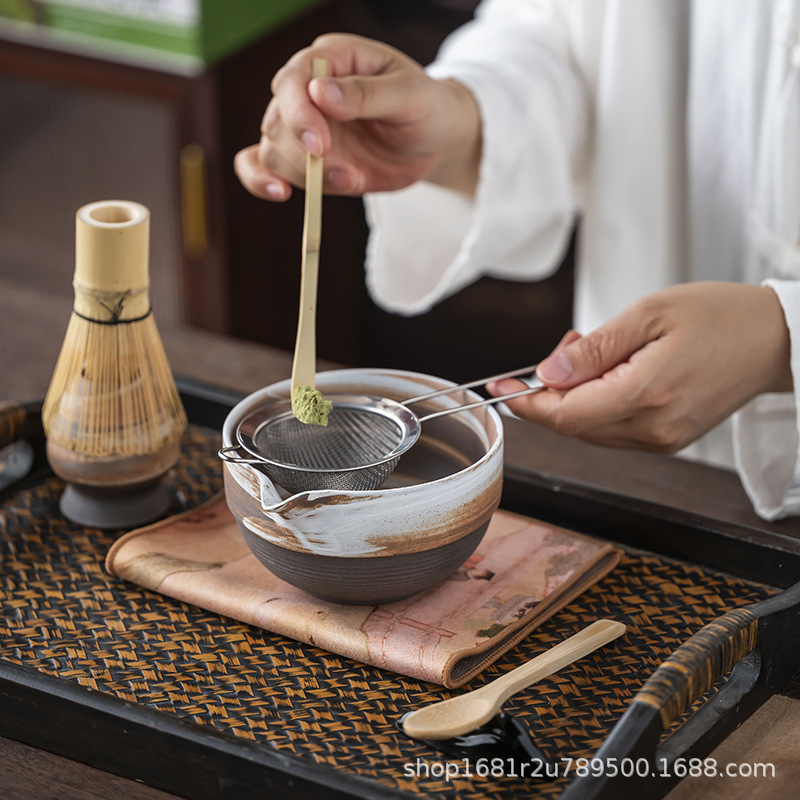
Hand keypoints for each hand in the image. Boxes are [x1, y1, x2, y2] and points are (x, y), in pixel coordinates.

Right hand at [234, 33, 481, 201]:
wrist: (433, 140)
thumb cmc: (425, 108)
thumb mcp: (409, 95)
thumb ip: (367, 93)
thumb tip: (320, 92)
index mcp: (333, 59)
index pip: (294, 79)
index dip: (299, 114)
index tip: (320, 147)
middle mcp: (309, 90)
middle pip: (277, 120)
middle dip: (304, 155)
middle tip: (345, 174)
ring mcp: (302, 126)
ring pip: (274, 150)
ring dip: (304, 176)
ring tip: (350, 182)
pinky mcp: (303, 158)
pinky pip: (262, 165)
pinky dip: (260, 180)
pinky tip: (278, 192)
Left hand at [488, 282, 791, 451]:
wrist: (776, 340)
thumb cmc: (720, 317)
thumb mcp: (648, 314)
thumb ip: (593, 349)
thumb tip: (547, 373)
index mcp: (646, 395)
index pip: (565, 416)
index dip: (526, 403)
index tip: (501, 387)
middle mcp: (652, 429)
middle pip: (572, 426)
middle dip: (549, 393)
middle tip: (562, 348)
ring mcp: (662, 440)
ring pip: (590, 430)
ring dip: (573, 397)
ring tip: (590, 353)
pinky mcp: (668, 439)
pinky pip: (613, 430)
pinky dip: (596, 404)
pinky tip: (609, 373)